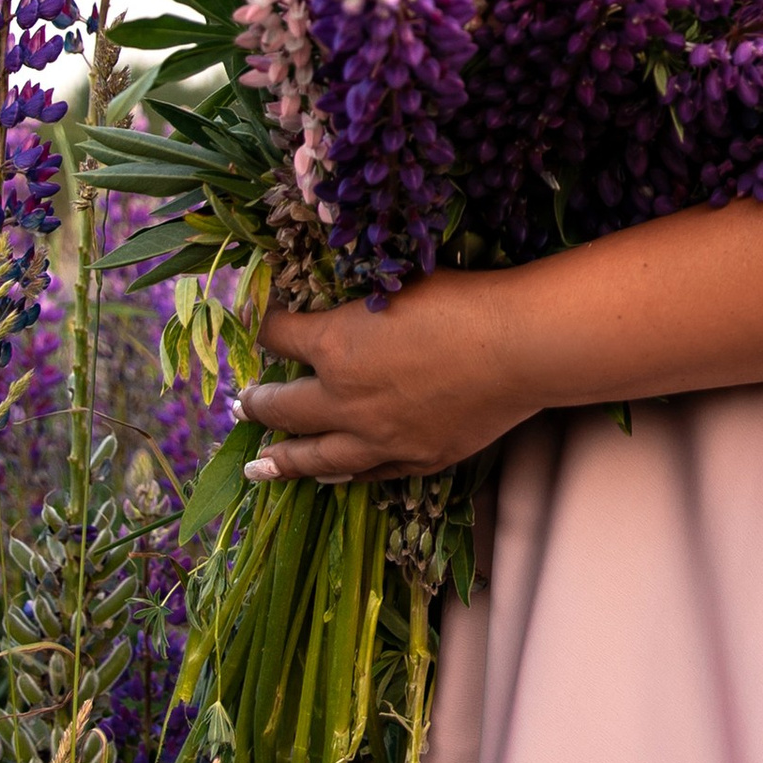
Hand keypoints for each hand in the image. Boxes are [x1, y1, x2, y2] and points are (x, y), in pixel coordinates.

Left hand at [244, 273, 538, 483]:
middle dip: (258, 404)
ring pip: (315, 456)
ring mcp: (378, 438)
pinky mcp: (415, 459)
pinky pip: (367, 473)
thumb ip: (356, 308)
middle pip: (281, 408)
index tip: (266, 327)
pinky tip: (331, 475)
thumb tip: (334, 313)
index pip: (278, 338)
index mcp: (334, 346)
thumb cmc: (461, 301)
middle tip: (244, 407)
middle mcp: (344, 400)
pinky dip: (343, 474)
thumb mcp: (394, 287)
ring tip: (260, 466)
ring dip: (283, 460)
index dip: (267, 329)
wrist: (518, 347)